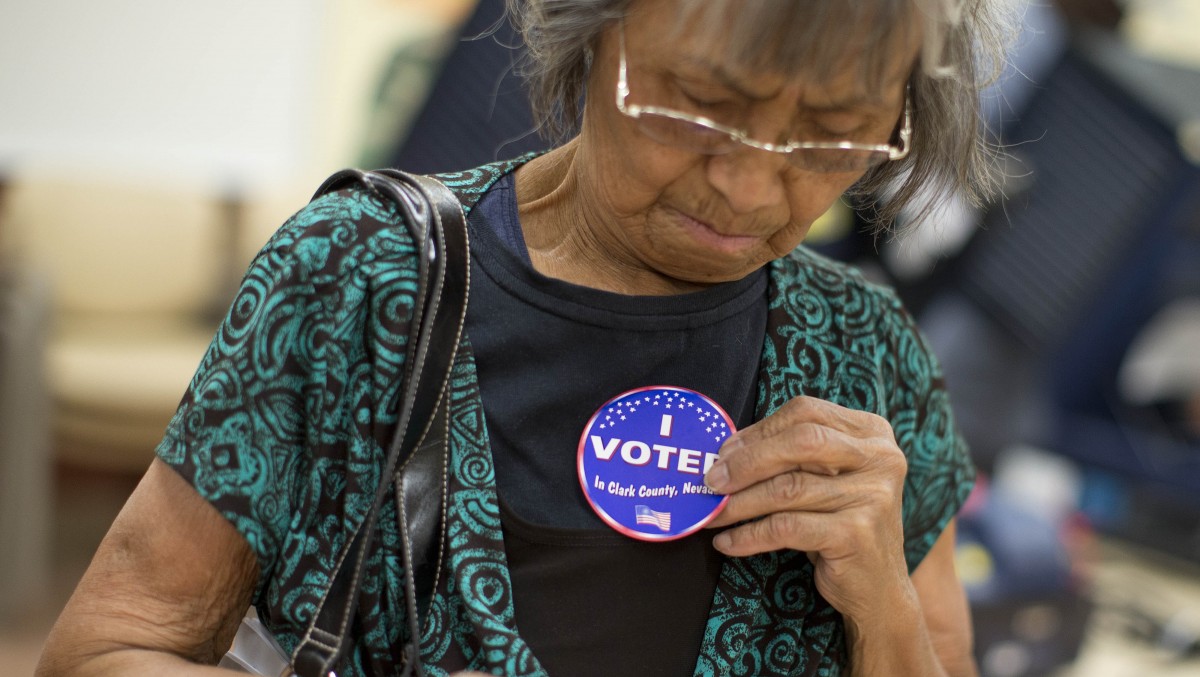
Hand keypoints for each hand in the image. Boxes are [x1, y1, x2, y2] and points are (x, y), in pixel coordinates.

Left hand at [704, 395, 911, 621]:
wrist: (878, 588)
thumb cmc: (840, 524)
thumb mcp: (825, 479)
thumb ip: (791, 456)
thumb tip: (726, 451)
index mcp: (872, 432)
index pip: (806, 413)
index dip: (759, 431)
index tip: (724, 452)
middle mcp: (880, 458)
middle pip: (800, 442)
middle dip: (747, 461)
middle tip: (712, 481)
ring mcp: (873, 496)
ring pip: (788, 488)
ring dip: (740, 503)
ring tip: (713, 514)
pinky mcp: (856, 534)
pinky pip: (787, 527)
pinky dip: (750, 535)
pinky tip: (728, 542)